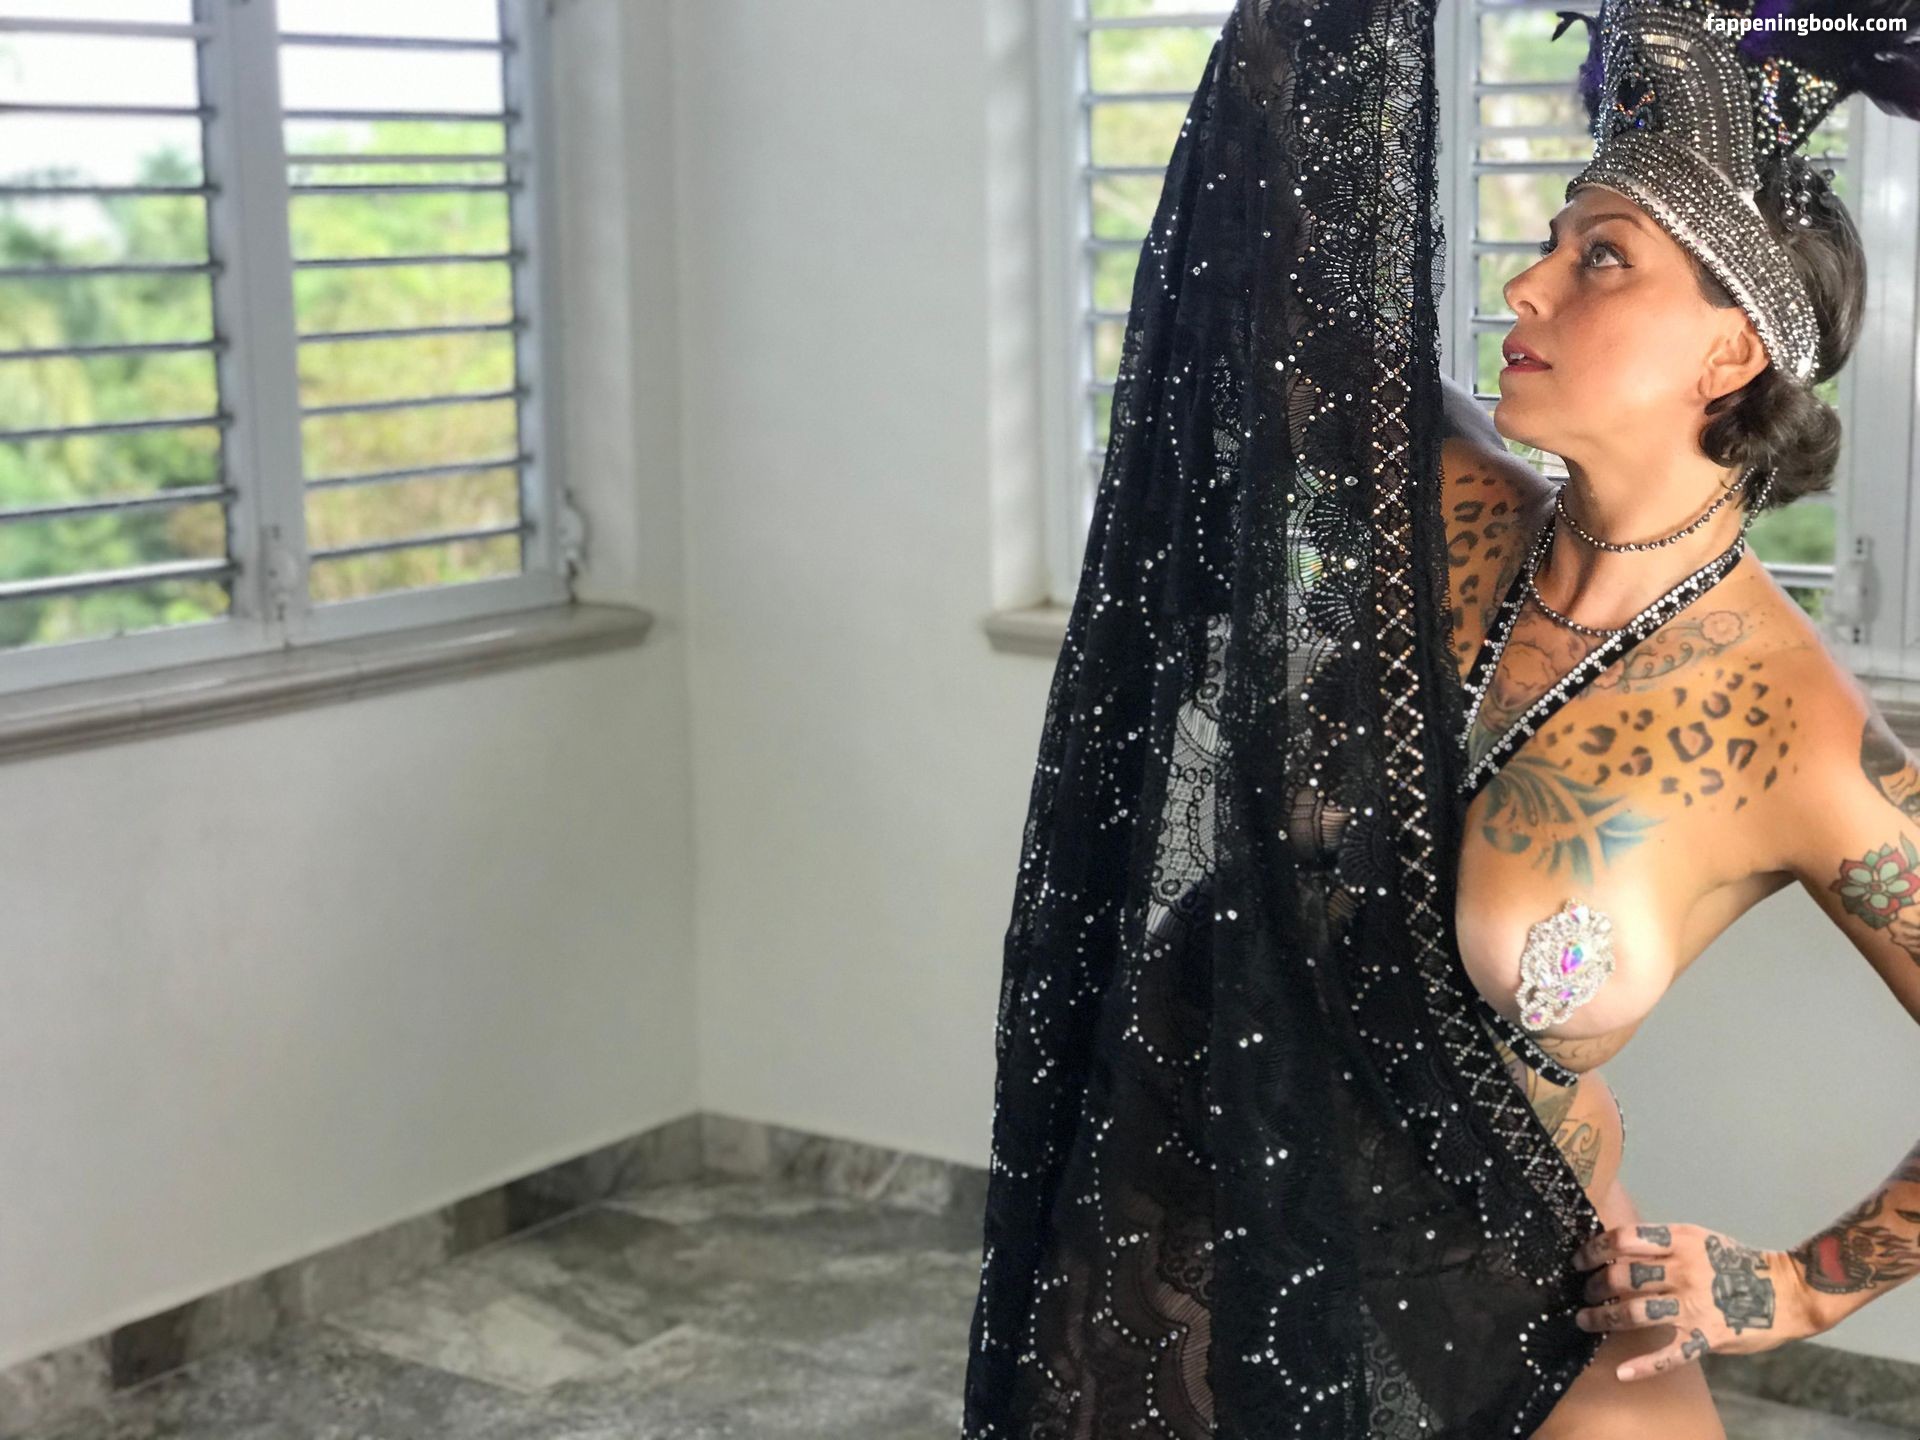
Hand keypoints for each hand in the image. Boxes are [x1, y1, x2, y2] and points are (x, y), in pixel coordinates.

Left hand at [1571, 1222, 1822, 1381]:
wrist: (1787, 1290)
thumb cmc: (1736, 1262)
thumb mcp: (1699, 1240)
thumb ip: (1664, 1245)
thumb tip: (1619, 1248)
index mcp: (1680, 1241)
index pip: (1624, 1239)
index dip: (1596, 1249)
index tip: (1580, 1259)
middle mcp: (1683, 1271)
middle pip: (1623, 1277)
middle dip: (1596, 1286)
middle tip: (1585, 1293)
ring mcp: (1694, 1305)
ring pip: (1635, 1313)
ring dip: (1604, 1318)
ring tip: (1586, 1320)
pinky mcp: (1706, 1337)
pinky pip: (1670, 1354)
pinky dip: (1643, 1366)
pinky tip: (1622, 1373)